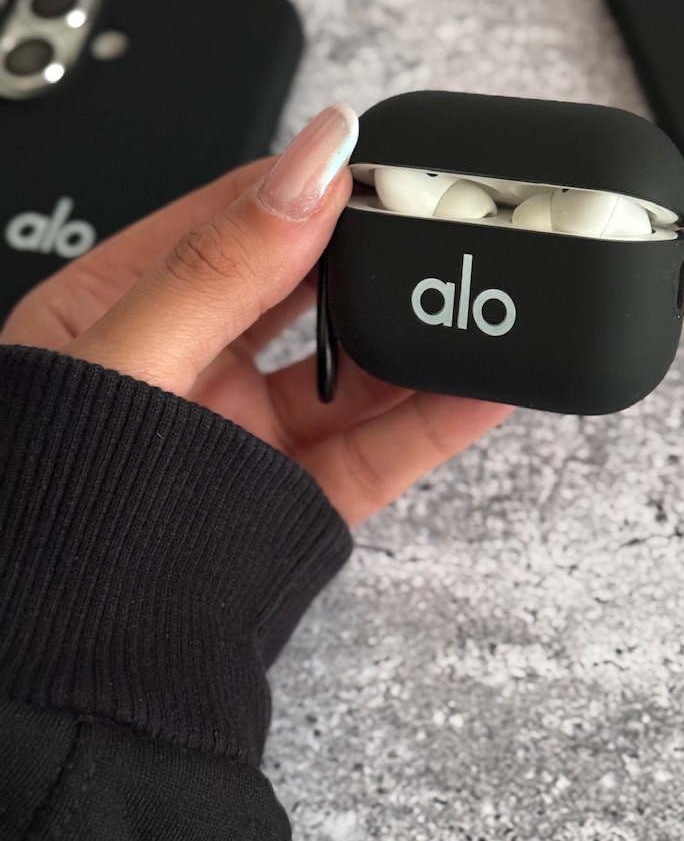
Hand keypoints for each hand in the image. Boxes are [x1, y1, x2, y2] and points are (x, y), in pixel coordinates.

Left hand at [0, 105, 511, 526]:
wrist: (63, 675)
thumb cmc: (42, 515)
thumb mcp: (126, 363)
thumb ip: (220, 267)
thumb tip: (307, 170)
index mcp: (125, 307)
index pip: (237, 216)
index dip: (314, 185)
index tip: (383, 165)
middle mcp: (192, 362)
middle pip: (309, 286)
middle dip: (379, 254)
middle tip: (447, 224)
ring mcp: (246, 431)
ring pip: (353, 367)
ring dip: (418, 332)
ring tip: (481, 295)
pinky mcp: (294, 496)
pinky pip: (379, 446)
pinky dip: (437, 416)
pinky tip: (483, 381)